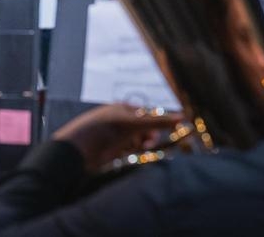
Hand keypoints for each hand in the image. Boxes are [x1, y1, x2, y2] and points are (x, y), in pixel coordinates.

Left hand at [52, 102, 183, 172]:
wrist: (80, 147)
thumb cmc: (107, 129)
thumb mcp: (135, 124)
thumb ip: (159, 122)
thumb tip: (183, 117)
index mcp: (122, 108)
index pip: (146, 114)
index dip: (156, 124)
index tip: (163, 133)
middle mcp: (118, 120)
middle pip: (142, 129)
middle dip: (148, 136)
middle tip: (148, 144)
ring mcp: (114, 135)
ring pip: (135, 141)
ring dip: (140, 146)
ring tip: (138, 150)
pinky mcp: (110, 149)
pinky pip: (127, 150)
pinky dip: (131, 153)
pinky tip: (130, 155)